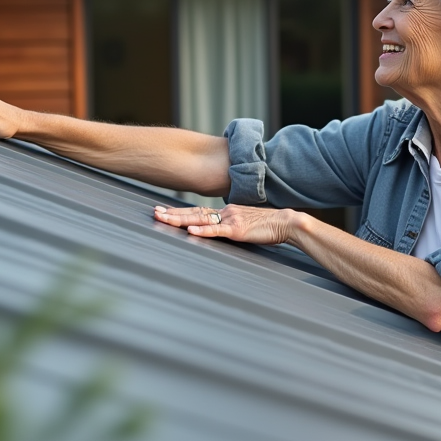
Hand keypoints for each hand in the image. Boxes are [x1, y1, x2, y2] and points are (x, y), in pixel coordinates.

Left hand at [152, 204, 298, 245]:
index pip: (198, 210)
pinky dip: (203, 230)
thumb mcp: (247, 223)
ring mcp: (231, 220)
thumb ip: (232, 225)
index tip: (163, 210)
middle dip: (172, 214)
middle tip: (154, 213)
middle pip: (194, 213)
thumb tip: (223, 230)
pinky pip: (217, 230)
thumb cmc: (269, 225)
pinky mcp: (238, 230)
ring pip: (200, 219)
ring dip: (180, 220)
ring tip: (163, 219)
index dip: (180, 211)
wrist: (286, 222)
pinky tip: (190, 230)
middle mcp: (226, 212)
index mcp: (227, 211)